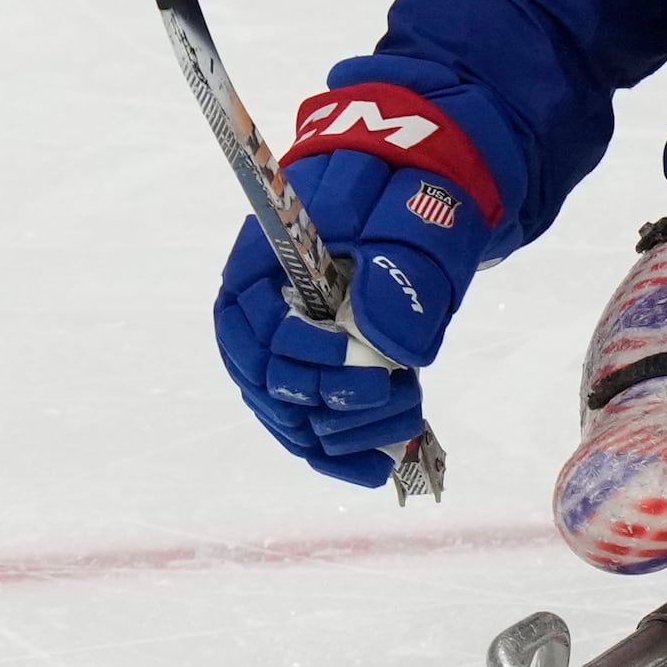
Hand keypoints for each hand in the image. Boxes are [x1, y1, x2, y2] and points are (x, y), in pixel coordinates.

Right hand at [211, 146, 490, 486]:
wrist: (410, 199)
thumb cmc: (400, 197)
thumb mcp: (408, 216)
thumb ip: (397, 273)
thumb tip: (389, 345)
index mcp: (261, 263)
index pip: (257, 325)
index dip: (306, 352)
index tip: (363, 360)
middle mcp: (255, 315)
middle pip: (269, 380)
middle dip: (332, 396)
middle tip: (393, 390)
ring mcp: (277, 350)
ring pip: (290, 414)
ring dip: (347, 428)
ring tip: (407, 418)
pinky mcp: (305, 378)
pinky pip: (306, 429)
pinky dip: (338, 452)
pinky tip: (378, 469)